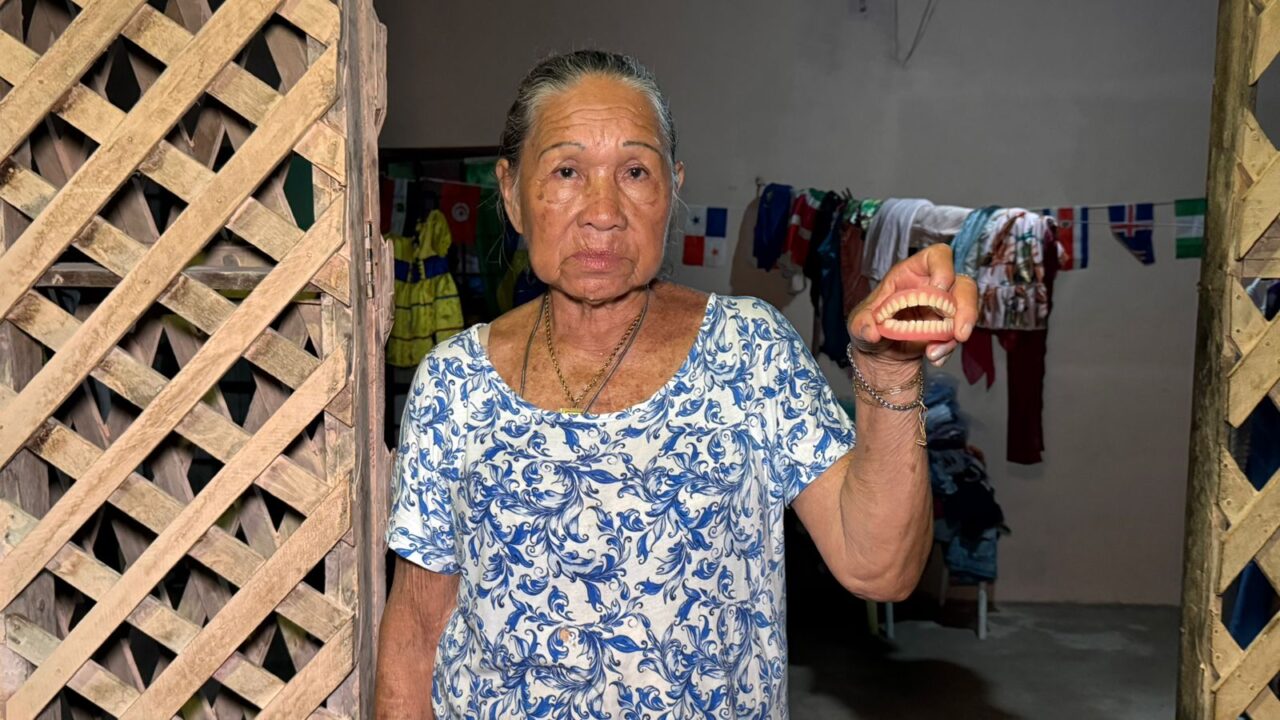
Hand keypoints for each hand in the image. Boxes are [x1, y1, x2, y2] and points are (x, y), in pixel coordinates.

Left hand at [847, 244, 978, 367]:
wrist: (879, 354)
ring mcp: (944, 308)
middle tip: (958, 332)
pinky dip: (948, 349)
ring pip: (967, 309)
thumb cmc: (869, 326)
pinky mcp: (949, 329)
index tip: (939, 286)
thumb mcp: (857, 324)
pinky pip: (958, 335)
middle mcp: (933, 287)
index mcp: (911, 273)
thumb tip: (871, 331)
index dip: (943, 267)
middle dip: (966, 306)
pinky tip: (933, 357)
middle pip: (963, 283)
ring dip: (960, 331)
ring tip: (936, 352)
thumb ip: (861, 325)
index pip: (937, 256)